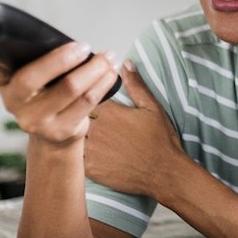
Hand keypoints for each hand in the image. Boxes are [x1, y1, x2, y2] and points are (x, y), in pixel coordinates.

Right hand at [0, 43, 119, 146]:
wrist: (56, 134)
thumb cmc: (47, 93)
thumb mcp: (34, 76)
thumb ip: (35, 59)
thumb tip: (67, 43)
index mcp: (4, 82)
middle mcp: (14, 103)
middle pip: (33, 77)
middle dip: (61, 58)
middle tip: (83, 46)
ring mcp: (35, 120)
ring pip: (69, 88)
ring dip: (94, 69)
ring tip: (108, 57)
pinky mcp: (59, 130)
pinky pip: (86, 102)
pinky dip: (102, 83)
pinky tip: (110, 74)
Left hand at [83, 62, 186, 198]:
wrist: (165, 173)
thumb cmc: (161, 140)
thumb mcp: (152, 108)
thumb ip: (136, 85)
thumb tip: (125, 63)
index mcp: (109, 111)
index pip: (86, 96)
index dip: (86, 96)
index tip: (87, 96)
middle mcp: (96, 129)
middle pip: (76, 116)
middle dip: (77, 114)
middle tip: (88, 120)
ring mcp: (91, 150)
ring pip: (73, 137)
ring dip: (75, 135)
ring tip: (86, 137)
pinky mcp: (91, 169)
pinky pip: (76, 158)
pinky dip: (79, 155)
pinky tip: (89, 153)